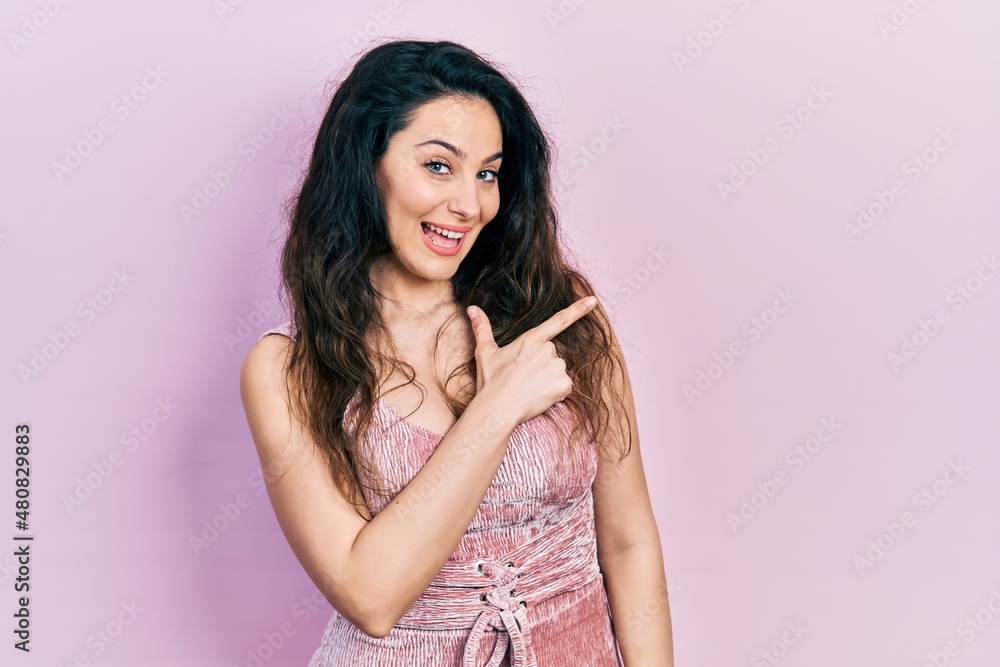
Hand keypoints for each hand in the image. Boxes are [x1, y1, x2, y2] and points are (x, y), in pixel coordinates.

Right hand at [466, 296, 597, 423]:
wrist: (497, 408)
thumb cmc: (490, 381)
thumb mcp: (485, 352)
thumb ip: (482, 328)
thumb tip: (471, 308)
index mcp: (531, 339)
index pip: (559, 320)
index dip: (578, 309)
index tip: (594, 301)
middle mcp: (548, 349)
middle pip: (552, 356)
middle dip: (542, 367)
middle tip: (523, 379)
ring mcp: (557, 366)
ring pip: (558, 372)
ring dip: (548, 380)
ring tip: (529, 389)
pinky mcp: (564, 384)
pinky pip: (565, 387)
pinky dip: (555, 393)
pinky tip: (539, 397)